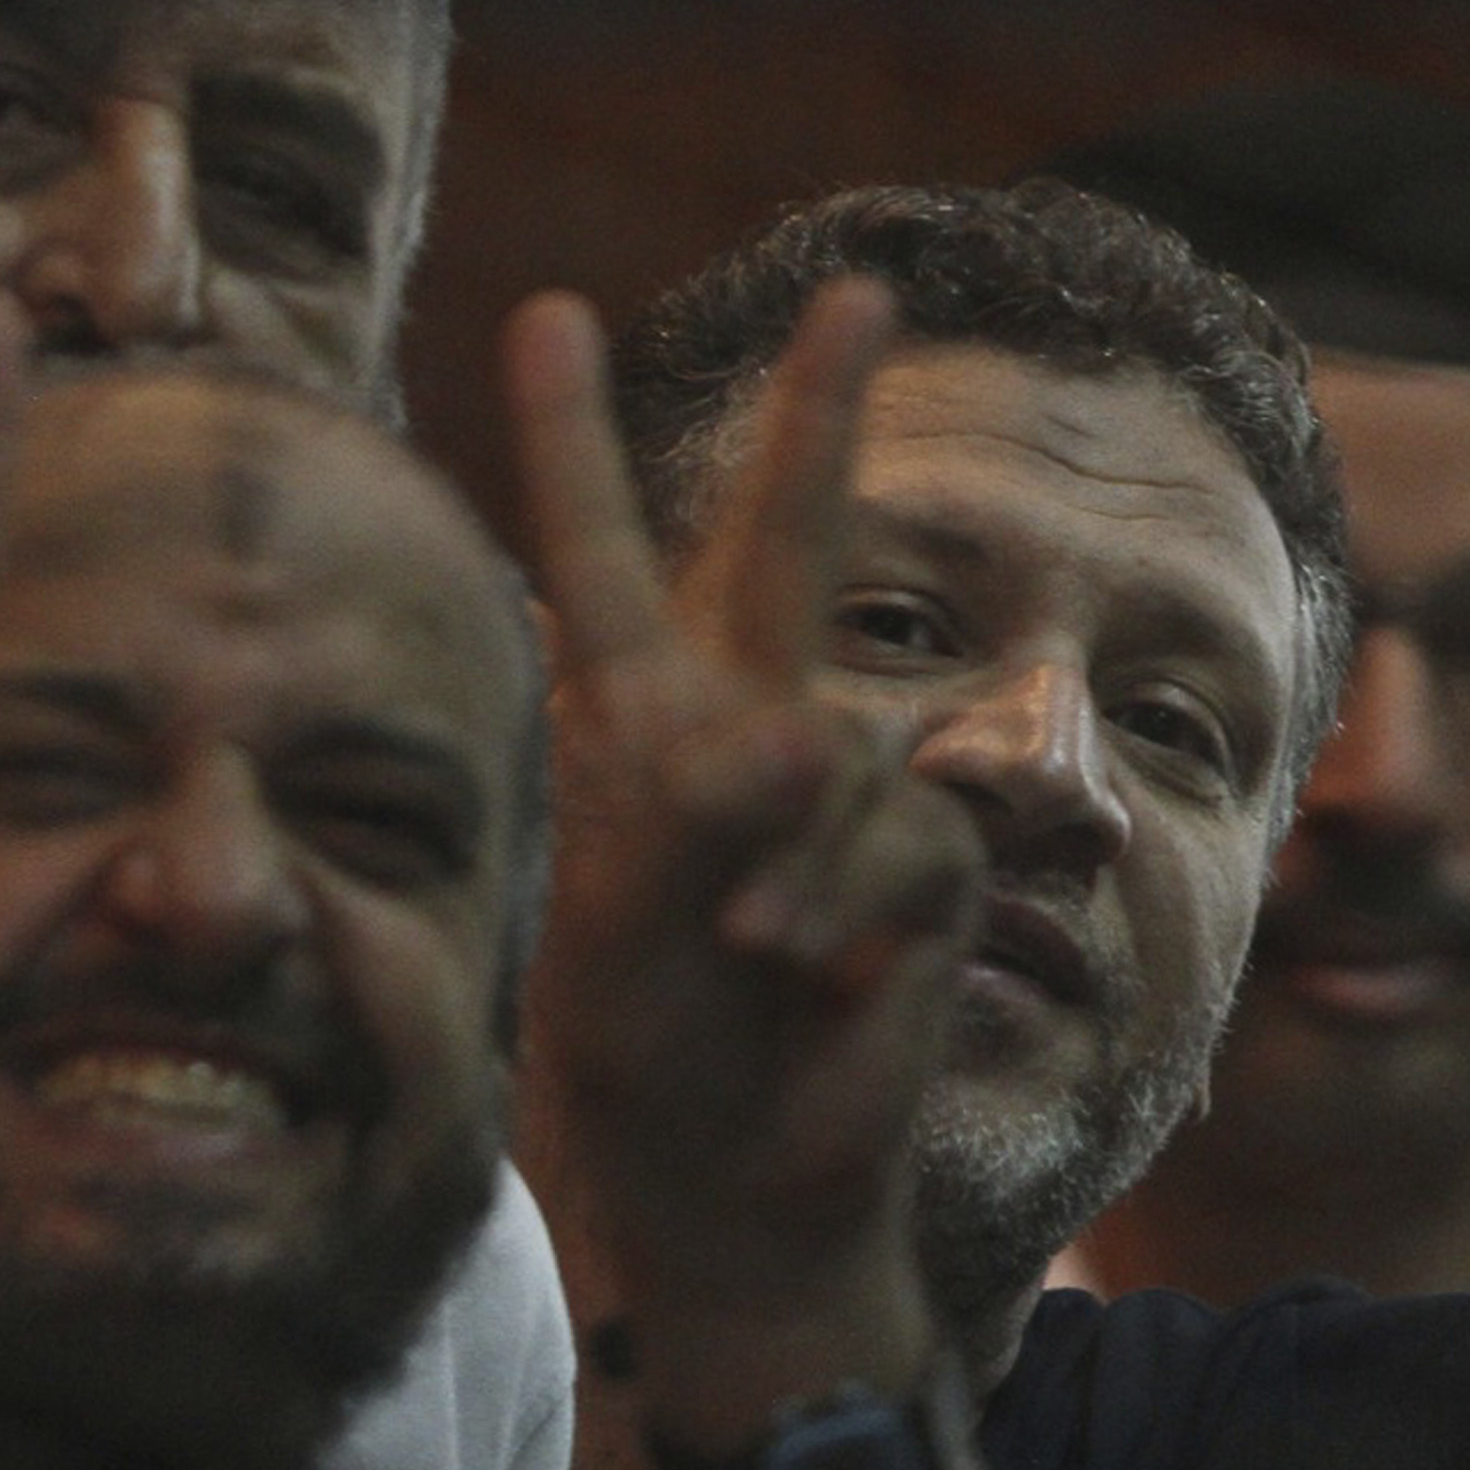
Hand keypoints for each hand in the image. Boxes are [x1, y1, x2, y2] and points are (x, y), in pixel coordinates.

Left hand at [505, 283, 980, 1333]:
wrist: (743, 1183)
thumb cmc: (647, 1051)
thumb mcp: (618, 935)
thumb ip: (693, 818)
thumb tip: (802, 728)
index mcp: (635, 720)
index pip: (600, 557)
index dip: (572, 440)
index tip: (549, 314)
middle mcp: (744, 723)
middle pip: (786, 544)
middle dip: (824, 419)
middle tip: (864, 286)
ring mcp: (839, 786)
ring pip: (838, 749)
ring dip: (785, 864)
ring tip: (742, 958)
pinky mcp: (920, 856)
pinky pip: (901, 833)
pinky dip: (846, 904)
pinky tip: (812, 969)